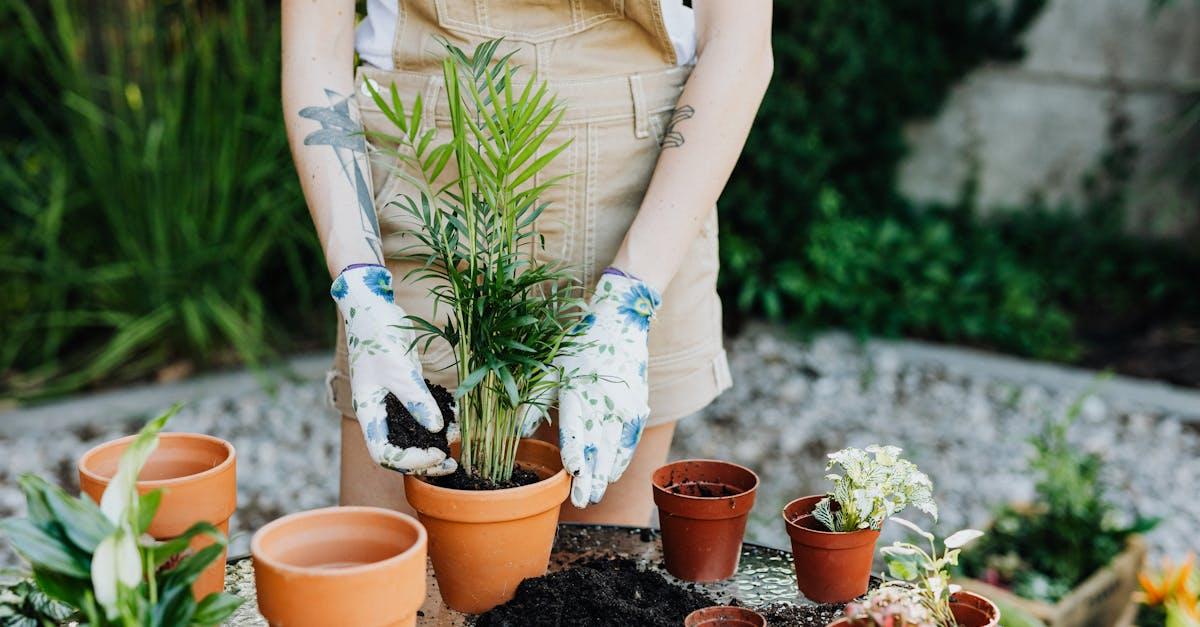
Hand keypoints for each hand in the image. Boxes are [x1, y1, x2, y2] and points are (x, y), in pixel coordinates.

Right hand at [332, 264, 456, 475]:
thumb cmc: (377, 336)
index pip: (384, 453)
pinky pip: (422, 413)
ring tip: (457, 440)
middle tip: (451, 462)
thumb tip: (435, 429)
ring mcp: (392, 402)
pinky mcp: (406, 389)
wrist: (372, 307)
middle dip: (425, 460)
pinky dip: (438, 420)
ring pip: (412, 434)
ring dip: (434, 441)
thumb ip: (416, 400)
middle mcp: (379, 412)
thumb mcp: (399, 369)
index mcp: (368, 412)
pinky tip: (456, 420)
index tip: (437, 454)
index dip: (410, 461)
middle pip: (399, 450)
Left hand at [553, 269, 659, 506]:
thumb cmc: (578, 349)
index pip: (578, 425)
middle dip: (591, 476)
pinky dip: (620, 459)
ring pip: (614, 448)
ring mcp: (625, 407)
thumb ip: (534, 402)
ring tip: (594, 495)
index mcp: (579, 390)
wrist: (621, 325)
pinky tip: (612, 475)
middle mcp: (604, 401)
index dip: (575, 449)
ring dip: (605, 474)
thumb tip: (516, 433)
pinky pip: (629, 441)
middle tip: (583, 501)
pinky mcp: (638, 409)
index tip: (572, 471)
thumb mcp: (550, 368)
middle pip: (597, 445)